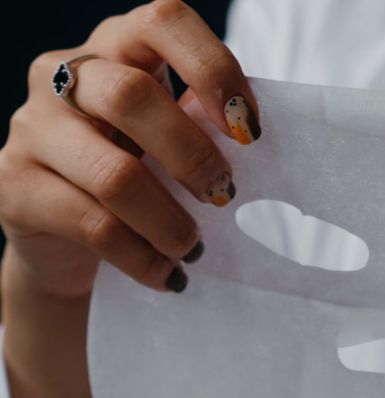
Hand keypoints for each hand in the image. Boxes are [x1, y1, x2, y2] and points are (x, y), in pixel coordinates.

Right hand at [1, 0, 259, 296]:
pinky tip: (168, 274)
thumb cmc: (138, 170)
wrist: (66, 237)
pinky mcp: (12, 185)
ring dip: (170, 221)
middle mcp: (64, 74)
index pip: (164, 21)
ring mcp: (31, 127)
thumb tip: (248, 133)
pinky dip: (143, 257)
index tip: (249, 129)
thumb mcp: (172, 136)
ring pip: (113, 174)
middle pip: (132, 96)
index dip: (213, 68)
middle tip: (224, 195)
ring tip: (196, 248)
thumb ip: (203, 120)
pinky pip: (91, 225)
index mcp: (117, 46)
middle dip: (193, 154)